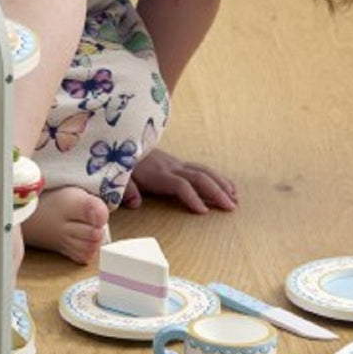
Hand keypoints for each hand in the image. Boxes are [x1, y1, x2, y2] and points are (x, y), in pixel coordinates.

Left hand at [122, 148, 238, 213]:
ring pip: (204, 171)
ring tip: (235, 199)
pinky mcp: (178, 163)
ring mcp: (176, 164)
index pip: (179, 184)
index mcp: (156, 174)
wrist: (121, 142)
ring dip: (221, 184)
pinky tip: (228, 187)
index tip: (204, 211)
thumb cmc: (119, 164)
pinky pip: (202, 169)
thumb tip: (135, 204)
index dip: (192, 197)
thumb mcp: (118, 177)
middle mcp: (170, 167)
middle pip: (198, 177)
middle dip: (216, 191)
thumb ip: (125, 189)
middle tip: (230, 207)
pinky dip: (218, 178)